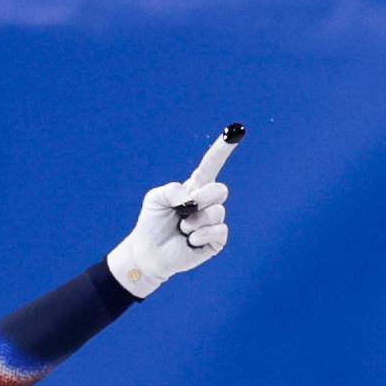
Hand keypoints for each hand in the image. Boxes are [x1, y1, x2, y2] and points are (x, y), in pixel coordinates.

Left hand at [106, 125, 238, 299]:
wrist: (149, 253)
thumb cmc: (152, 223)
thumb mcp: (155, 198)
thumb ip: (171, 190)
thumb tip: (191, 198)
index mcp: (194, 187)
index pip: (212, 165)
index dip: (223, 149)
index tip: (236, 132)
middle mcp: (208, 203)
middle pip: (220, 190)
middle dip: (203, 198)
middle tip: (185, 210)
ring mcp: (214, 222)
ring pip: (217, 212)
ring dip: (194, 222)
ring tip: (182, 229)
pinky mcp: (217, 240)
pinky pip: (218, 231)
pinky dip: (200, 235)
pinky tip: (189, 241)